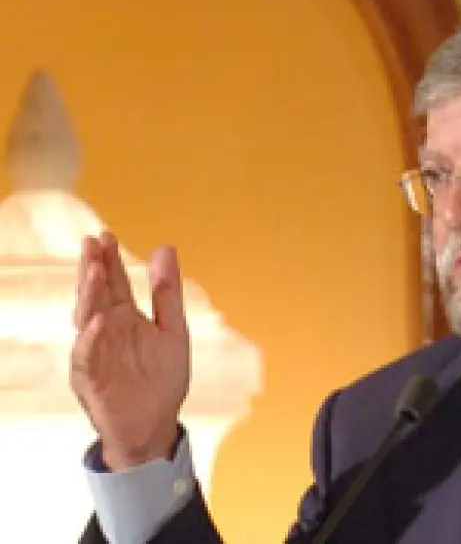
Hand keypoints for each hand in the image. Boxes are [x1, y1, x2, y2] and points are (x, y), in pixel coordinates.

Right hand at [70, 232, 190, 469]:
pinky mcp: (91, 379)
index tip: (106, 235)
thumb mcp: (173, 330)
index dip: (110, 260)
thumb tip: (166, 248)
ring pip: (86, 319)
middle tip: (93, 243)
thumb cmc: (162, 379)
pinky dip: (90, 339)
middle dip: (93, 269)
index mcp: (125, 318)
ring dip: (90, 295)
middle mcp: (106, 332)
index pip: (114, 283)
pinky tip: (98, 320)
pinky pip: (87, 356)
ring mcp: (96, 354)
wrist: (157, 426)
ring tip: (96, 270)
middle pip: (96, 295)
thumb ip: (168, 293)